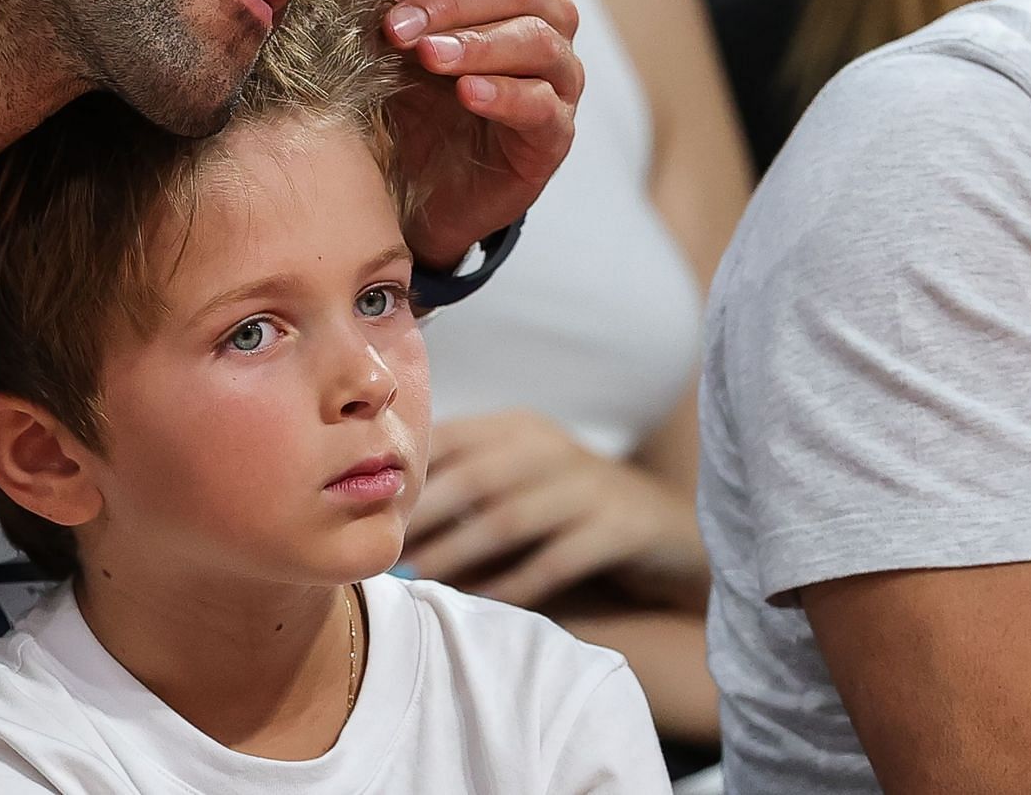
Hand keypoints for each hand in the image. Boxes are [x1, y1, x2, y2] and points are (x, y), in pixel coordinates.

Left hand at [376, 0, 582, 270]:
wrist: (417, 189)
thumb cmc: (406, 103)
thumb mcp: (384, 50)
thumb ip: (379, 6)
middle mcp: (541, 18)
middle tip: (395, 27)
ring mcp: (556, 75)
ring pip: (536, 38)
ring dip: (476, 42)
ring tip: (428, 55)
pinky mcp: (555, 133)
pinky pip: (543, 103)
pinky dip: (506, 94)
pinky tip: (468, 94)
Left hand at [401, 410, 706, 609]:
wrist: (667, 528)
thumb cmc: (566, 509)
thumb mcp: (517, 480)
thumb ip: (462, 486)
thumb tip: (383, 516)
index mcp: (516, 428)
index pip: (448, 438)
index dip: (404, 473)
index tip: (362, 508)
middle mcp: (550, 447)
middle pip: (473, 476)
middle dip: (423, 516)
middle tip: (379, 550)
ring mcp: (588, 484)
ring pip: (509, 518)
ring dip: (458, 552)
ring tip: (418, 578)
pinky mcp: (620, 526)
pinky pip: (557, 559)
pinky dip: (515, 583)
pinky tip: (482, 603)